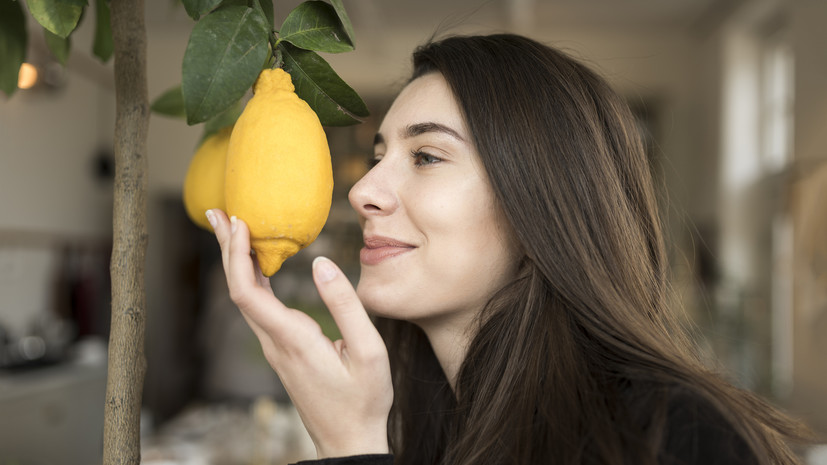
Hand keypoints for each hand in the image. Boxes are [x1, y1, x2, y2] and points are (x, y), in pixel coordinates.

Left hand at [206, 209, 392, 457]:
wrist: (349, 441)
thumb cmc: (364, 400)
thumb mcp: (369, 351)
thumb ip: (346, 304)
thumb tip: (322, 263)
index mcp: (293, 339)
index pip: (247, 291)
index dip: (237, 254)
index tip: (238, 222)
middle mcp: (275, 342)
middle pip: (237, 289)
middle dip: (226, 247)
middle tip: (218, 211)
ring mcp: (275, 348)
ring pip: (245, 297)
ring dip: (236, 260)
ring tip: (233, 227)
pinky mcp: (282, 351)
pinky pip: (258, 307)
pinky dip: (253, 278)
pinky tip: (258, 263)